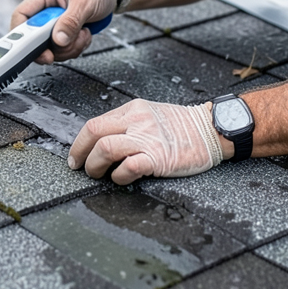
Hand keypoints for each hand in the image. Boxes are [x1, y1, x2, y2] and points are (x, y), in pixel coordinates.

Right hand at [11, 0, 116, 62]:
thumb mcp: (86, 3)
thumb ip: (71, 21)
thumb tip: (58, 39)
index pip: (21, 15)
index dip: (22, 35)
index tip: (36, 49)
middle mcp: (42, 8)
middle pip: (33, 37)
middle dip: (54, 45)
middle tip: (68, 43)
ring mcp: (49, 22)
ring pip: (47, 48)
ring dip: (67, 48)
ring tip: (82, 34)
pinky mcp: (57, 33)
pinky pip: (59, 50)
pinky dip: (73, 48)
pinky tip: (83, 35)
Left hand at [68, 99, 223, 184]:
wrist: (210, 130)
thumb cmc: (182, 126)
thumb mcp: (150, 114)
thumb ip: (127, 123)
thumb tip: (102, 142)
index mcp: (133, 109)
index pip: (95, 124)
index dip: (79, 143)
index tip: (76, 156)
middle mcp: (137, 120)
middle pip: (94, 132)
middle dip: (80, 153)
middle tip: (79, 167)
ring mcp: (147, 139)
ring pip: (106, 148)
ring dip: (94, 166)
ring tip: (97, 174)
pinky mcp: (158, 157)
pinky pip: (129, 166)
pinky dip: (119, 176)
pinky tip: (121, 179)